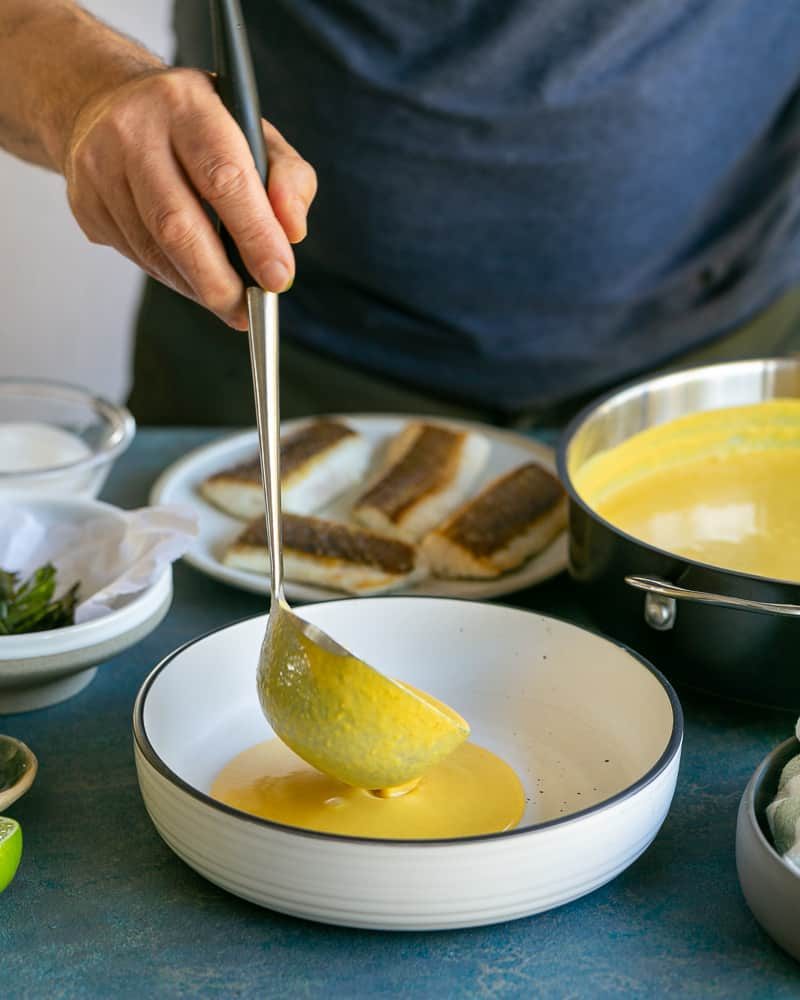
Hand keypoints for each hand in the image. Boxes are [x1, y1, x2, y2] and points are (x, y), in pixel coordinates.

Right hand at [63, 67, 316, 328]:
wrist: (104, 103)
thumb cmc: (196, 125)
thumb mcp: (253, 131)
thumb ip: (288, 178)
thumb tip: (293, 233)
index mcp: (186, 104)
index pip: (224, 178)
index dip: (255, 235)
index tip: (277, 278)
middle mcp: (134, 131)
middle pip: (178, 224)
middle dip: (219, 280)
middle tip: (249, 310)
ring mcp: (100, 168)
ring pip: (154, 249)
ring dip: (197, 286)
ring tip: (229, 302)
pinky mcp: (85, 203)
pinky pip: (137, 256)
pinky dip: (174, 277)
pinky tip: (195, 279)